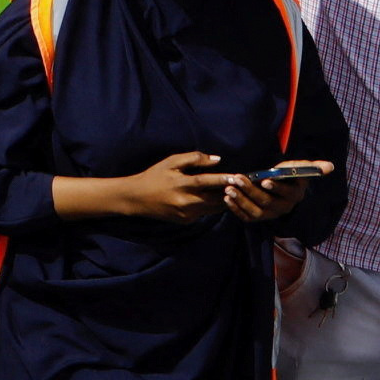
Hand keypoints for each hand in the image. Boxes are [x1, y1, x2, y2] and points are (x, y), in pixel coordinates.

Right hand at [110, 150, 233, 222]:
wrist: (137, 198)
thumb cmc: (154, 176)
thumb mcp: (170, 162)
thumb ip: (194, 159)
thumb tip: (217, 160)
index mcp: (180, 185)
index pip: (206, 182)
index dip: (222, 179)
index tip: (237, 176)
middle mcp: (185, 202)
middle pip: (214, 199)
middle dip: (229, 193)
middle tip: (242, 186)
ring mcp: (186, 214)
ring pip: (212, 208)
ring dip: (223, 200)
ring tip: (234, 192)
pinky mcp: (186, 221)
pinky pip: (204, 213)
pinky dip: (211, 205)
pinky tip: (215, 198)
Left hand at [223, 161, 328, 223]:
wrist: (276, 185)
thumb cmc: (287, 175)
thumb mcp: (298, 168)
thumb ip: (311, 166)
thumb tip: (330, 166)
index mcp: (294, 195)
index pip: (286, 193)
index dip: (276, 187)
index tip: (265, 180)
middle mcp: (283, 208)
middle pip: (267, 202)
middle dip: (251, 190)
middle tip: (237, 178)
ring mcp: (270, 214)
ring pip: (256, 212)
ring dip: (241, 200)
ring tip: (229, 188)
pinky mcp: (257, 217)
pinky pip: (246, 217)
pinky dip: (236, 209)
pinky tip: (227, 198)